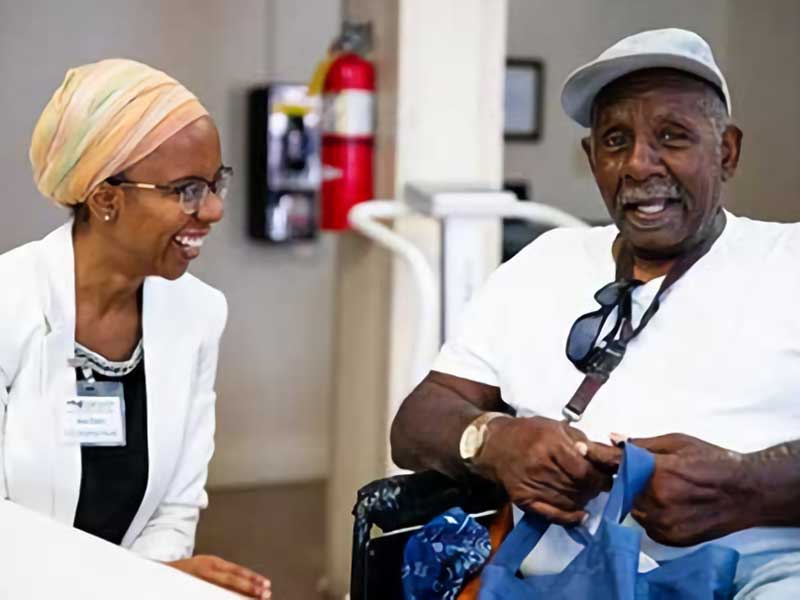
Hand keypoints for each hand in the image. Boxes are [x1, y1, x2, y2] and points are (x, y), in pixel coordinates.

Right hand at [167, 555, 271, 597]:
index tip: (267, 585)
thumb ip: (222, 573)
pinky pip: (211, 595)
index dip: (252, 578)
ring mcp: (198, 582)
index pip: (236, 570)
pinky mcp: (193, 590)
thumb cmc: (187, 572)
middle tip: (265, 595)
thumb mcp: (205, 566)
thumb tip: (247, 584)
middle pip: (231, 580)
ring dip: (239, 597)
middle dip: (249, 589)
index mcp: (211, 563)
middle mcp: (206, 570)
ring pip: (222, 591)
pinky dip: (224, 599)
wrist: (160, 574)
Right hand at [475, 416, 614, 524]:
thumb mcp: (558, 428)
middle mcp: (540, 466)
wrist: (494, 444)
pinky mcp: (523, 499)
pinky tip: (580, 514)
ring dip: (583, 500)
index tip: (607, 478)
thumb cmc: (530, 432)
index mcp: (550, 444)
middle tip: (598, 485)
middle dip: (594, 489)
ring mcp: (530, 485)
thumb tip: (609, 460)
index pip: (584, 471)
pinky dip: (569, 518)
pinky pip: (552, 515)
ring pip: (569, 502)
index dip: (600, 478)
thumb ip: (584, 443)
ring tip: (586, 493)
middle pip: (578, 488)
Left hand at [587, 433, 752, 546]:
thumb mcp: (677, 442)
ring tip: (662, 488)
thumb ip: (642, 443)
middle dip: (624, 479)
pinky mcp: (669, 538)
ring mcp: (662, 522)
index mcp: (657, 471)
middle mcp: (656, 499)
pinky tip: (669, 503)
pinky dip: (650, 513)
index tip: (580, 449)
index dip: (597, 455)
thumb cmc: (711, 460)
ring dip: (637, 497)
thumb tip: (613, 438)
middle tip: (642, 472)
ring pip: (633, 508)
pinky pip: (647, 524)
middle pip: (622, 488)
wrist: (745, 492)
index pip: (617, 463)